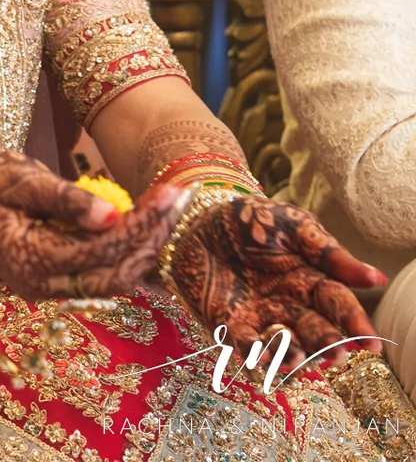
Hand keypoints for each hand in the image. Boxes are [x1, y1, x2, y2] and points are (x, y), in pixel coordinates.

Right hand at [0, 151, 185, 300]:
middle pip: (115, 275)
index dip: (140, 224)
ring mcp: (49, 289)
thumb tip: (112, 215)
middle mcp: (41, 286)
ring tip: (168, 210)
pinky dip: (128, 254)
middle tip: (177, 201)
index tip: (169, 193)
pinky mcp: (56, 283)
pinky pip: (102, 276)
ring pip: (113, 281)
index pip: (101, 250)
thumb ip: (65, 199)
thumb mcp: (20, 180)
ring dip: (145, 248)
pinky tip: (148, 229)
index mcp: (29, 260)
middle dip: (151, 239)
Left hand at [165, 194, 387, 370]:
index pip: (339, 305)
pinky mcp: (229, 323)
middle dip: (326, 345)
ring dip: (292, 354)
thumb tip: (376, 278)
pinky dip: (253, 353)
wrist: (198, 217)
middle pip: (315, 330)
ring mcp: (261, 316)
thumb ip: (328, 253)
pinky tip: (260, 357)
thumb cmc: (252, 219)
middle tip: (336, 354)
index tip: (371, 344)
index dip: (356, 325)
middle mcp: (290, 304)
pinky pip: (244, 344)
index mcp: (311, 280)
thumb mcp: (292, 226)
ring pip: (284, 344)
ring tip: (297, 356)